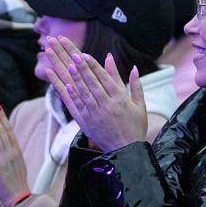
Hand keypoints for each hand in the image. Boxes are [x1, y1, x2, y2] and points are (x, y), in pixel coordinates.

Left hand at [0, 104, 27, 206]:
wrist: (19, 199)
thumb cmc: (16, 184)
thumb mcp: (17, 165)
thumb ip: (11, 153)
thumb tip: (5, 144)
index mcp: (17, 152)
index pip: (9, 131)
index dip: (3, 118)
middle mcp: (11, 153)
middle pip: (3, 131)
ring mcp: (4, 159)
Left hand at [43, 36, 146, 151]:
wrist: (126, 151)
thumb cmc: (135, 126)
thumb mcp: (139, 105)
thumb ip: (135, 85)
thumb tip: (133, 67)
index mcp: (120, 100)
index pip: (105, 79)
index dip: (94, 66)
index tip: (85, 55)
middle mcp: (107, 106)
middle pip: (92, 83)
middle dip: (82, 68)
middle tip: (73, 55)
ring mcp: (96, 115)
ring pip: (84, 93)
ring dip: (75, 78)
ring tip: (67, 65)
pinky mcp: (87, 123)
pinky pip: (78, 107)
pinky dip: (72, 95)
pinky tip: (66, 85)